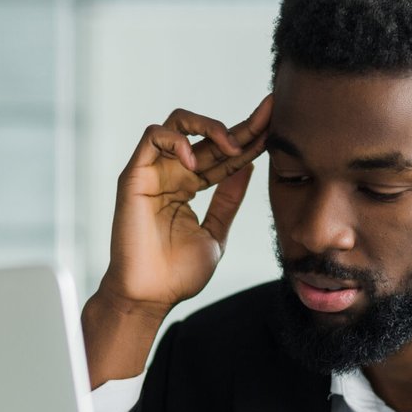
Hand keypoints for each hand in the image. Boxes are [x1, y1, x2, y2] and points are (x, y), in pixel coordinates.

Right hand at [82, 96, 270, 387]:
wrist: (149, 296)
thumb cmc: (177, 274)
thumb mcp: (216, 232)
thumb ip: (228, 200)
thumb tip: (248, 167)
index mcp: (190, 185)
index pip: (224, 154)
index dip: (250, 140)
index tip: (277, 128)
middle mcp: (172, 173)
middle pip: (208, 135)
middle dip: (243, 124)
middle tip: (270, 115)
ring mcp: (153, 172)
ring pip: (178, 123)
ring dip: (209, 126)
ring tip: (231, 146)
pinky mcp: (134, 175)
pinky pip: (152, 137)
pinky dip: (176, 140)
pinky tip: (195, 162)